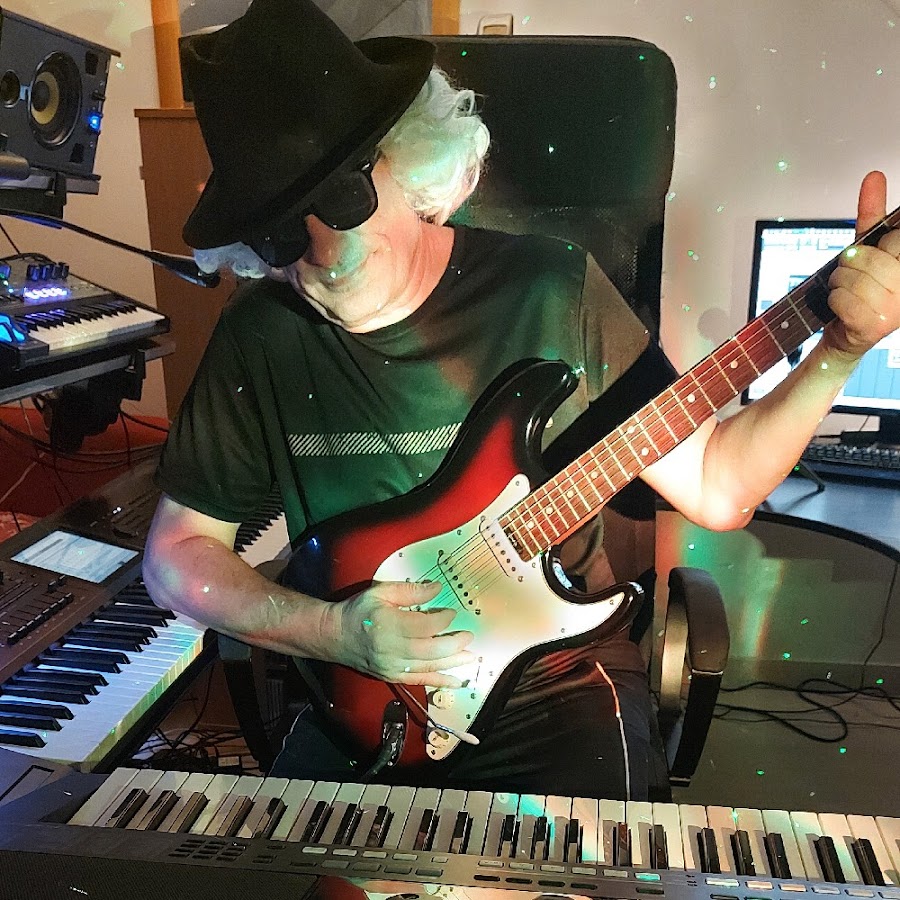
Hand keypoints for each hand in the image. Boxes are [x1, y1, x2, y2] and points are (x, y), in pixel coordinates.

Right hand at [323, 580, 475, 687]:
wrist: (334, 636)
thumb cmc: (359, 611)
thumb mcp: (381, 592)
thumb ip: (410, 591)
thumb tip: (437, 589)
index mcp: (389, 624)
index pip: (425, 626)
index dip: (443, 619)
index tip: (452, 612)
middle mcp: (391, 649)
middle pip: (431, 650)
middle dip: (454, 644)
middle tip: (469, 636)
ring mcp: (392, 666)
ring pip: (429, 667)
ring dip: (453, 663)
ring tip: (471, 657)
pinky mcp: (392, 676)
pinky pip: (420, 681)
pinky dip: (440, 681)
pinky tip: (457, 680)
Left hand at [826, 170, 899, 357]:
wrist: (847, 333)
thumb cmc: (860, 290)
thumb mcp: (868, 248)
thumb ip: (872, 213)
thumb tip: (874, 176)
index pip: (893, 239)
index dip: (877, 247)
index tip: (879, 259)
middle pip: (868, 257)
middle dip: (850, 265)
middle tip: (854, 278)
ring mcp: (896, 309)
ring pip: (852, 277)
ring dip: (839, 283)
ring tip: (847, 292)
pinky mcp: (874, 326)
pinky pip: (841, 298)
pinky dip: (833, 300)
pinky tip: (842, 307)